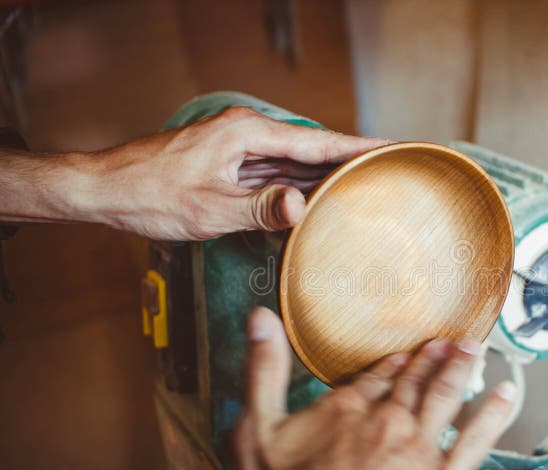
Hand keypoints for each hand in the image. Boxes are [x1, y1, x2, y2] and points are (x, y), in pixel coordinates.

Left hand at [0, 107, 387, 239]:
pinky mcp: (230, 161)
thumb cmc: (151, 195)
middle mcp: (247, 133)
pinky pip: (274, 172)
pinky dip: (297, 184)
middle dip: (350, 158)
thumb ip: (260, 207)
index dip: (358, 146)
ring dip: (325, 173)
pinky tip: (316, 198)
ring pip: (294, 160)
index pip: (317, 142)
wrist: (106, 190)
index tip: (392, 146)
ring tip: (363, 183)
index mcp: (247, 133)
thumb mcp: (210, 209)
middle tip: (389, 168)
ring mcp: (238, 146)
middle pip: (312, 148)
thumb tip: (302, 207)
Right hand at [233, 307, 516, 469]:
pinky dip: (494, 412)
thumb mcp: (257, 430)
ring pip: (446, 398)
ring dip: (462, 369)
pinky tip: (507, 393)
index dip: (393, 364)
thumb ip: (263, 371)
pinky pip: (476, 438)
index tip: (407, 353)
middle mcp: (387, 420)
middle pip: (415, 383)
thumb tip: (260, 318)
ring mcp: (418, 449)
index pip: (376, 377)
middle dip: (433, 359)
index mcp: (346, 407)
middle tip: (449, 341)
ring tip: (474, 348)